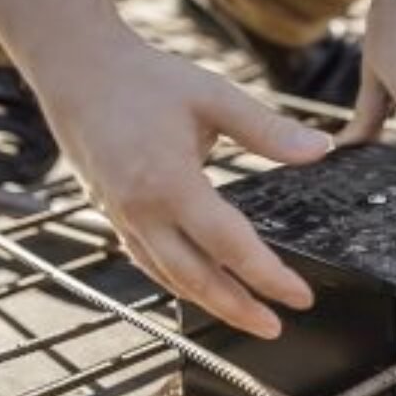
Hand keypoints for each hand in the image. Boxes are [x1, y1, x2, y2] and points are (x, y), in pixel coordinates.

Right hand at [40, 28, 330, 338]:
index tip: (300, 297)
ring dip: (209, 303)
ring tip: (245, 317)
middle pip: (197, 278)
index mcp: (170, 183)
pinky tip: (195, 287)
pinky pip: (147, 261)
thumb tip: (320, 150)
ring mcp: (123, 217)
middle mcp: (143, 211)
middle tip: (275, 327)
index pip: (230, 246)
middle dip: (239, 309)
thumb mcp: (212, 95)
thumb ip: (267, 129)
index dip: (268, 277)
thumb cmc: (143, 78)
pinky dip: (176, 282)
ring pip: (169, 277)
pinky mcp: (112, 214)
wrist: (76, 69)